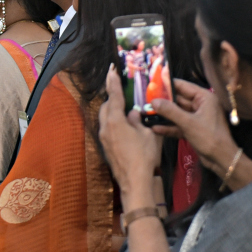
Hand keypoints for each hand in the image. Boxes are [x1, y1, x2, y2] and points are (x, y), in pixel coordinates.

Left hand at [98, 66, 161, 209]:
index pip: (114, 96)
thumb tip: (133, 113)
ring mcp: (103, 138)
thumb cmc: (145, 157)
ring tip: (126, 109)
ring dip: (113, 111)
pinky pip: (107, 128)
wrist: (135, 181)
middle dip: (113, 97)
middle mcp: (105, 128)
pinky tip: (125, 126)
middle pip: (106, 106)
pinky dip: (114, 122)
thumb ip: (139, 120)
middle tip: (122, 91)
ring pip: (105, 118)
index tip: (111, 70)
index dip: (113, 82)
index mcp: (115, 121)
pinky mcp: (105, 147)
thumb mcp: (148, 134)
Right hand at [150, 78, 237, 173]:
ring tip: (147, 114)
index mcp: (204, 98)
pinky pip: (178, 124)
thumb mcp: (188, 122)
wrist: (221, 159)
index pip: (182, 86)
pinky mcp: (193, 128)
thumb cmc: (209, 137)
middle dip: (162, 101)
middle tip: (146, 100)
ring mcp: (196, 117)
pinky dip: (168, 126)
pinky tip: (154, 128)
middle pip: (178, 99)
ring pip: (176, 112)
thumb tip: (153, 101)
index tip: (151, 84)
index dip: (167, 84)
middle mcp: (200, 105)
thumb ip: (170, 111)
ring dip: (163, 115)